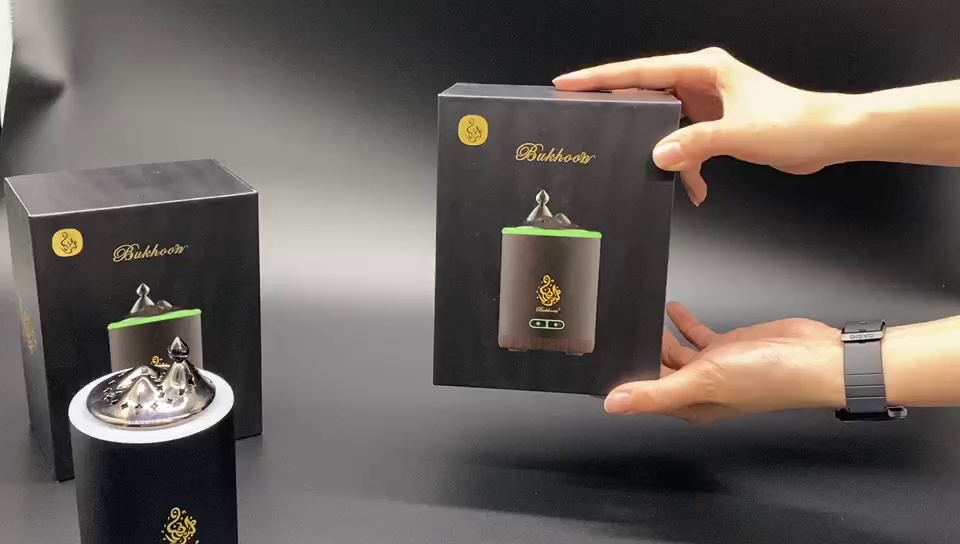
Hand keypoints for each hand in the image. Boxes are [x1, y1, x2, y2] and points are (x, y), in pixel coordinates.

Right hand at [554, 48, 848, 205]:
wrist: (829, 135)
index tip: (568, 83)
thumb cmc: (795, 122)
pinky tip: (696, 187)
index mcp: (704, 69)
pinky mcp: (715, 123)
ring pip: (665, 125)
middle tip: (592, 126)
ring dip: (665, 153)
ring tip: (664, 174)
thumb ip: (696, 144)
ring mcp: (707, 103)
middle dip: (625, 117)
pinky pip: (685, 144)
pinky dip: (687, 166)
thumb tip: (659, 155)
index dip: (600, 78)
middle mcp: (702, 81)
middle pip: (646, 95)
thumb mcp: (740, 134)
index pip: (641, 71)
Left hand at [603, 303, 845, 422]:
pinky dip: (683, 322)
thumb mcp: (703, 382)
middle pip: (657, 372)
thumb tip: (614, 404)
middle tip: (614, 333)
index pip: (644, 395)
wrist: (814, 358)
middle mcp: (699, 389)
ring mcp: (714, 367)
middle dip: (638, 355)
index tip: (599, 367)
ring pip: (674, 353)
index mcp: (689, 405)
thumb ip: (656, 392)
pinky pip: (697, 335)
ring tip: (635, 318)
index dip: (623, 382)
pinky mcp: (728, 347)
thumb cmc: (767, 378)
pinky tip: (671, 309)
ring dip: (657, 336)